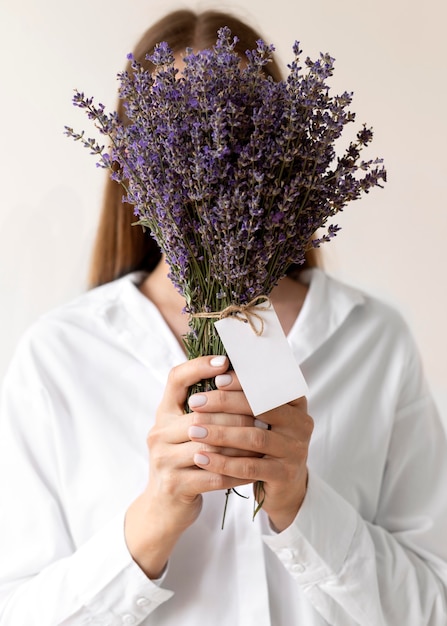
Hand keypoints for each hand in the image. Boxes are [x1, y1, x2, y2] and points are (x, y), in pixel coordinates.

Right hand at [124, 355, 255, 577]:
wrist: (163, 508)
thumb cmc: (184, 462)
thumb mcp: (187, 431)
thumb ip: (206, 409)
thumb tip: (241, 380)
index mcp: (163, 413)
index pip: (176, 378)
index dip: (199, 366)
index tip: (225, 361)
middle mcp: (158, 432)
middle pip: (202, 414)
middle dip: (237, 415)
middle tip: (266, 414)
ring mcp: (163, 459)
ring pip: (211, 446)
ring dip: (241, 445)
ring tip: (266, 441)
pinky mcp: (174, 485)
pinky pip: (214, 475)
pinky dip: (237, 472)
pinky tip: (255, 471)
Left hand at [188, 372, 312, 531]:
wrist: (286, 486)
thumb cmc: (267, 444)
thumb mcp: (264, 418)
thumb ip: (249, 396)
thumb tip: (215, 370)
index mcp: (295, 403)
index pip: (270, 384)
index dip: (243, 381)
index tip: (216, 379)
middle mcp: (301, 424)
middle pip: (261, 408)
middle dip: (225, 403)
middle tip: (196, 402)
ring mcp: (295, 450)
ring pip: (254, 437)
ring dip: (220, 433)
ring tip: (193, 430)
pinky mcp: (285, 475)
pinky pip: (250, 467)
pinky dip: (223, 462)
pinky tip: (201, 458)